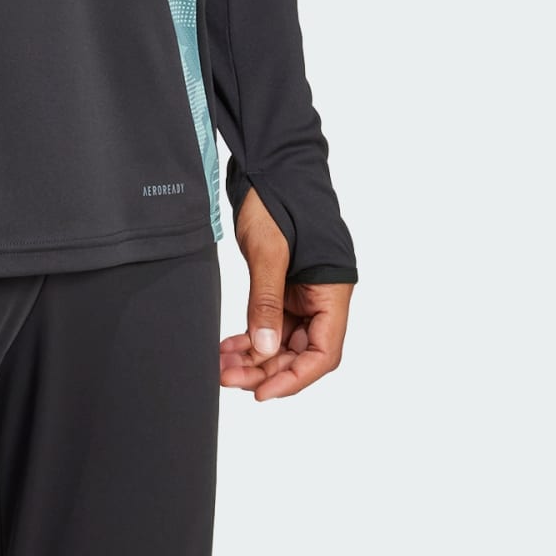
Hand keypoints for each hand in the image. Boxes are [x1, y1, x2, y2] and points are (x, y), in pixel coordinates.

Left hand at [220, 183, 352, 399]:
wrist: (270, 162)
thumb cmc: (277, 197)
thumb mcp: (269, 250)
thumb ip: (267, 301)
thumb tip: (266, 350)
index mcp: (333, 290)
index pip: (323, 352)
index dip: (295, 378)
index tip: (262, 392)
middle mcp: (323, 296)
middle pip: (300, 351)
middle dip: (266, 369)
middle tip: (228, 377)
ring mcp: (303, 292)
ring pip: (283, 341)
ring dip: (254, 357)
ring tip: (221, 366)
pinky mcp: (284, 285)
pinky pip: (271, 322)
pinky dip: (250, 336)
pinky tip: (228, 346)